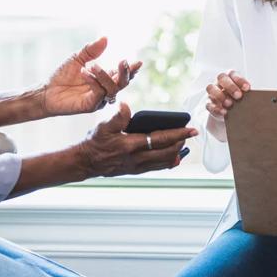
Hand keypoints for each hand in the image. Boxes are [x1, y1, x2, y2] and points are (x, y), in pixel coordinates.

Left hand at [42, 37, 142, 117]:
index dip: (131, 69)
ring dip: (104, 75)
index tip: (138, 62)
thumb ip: (92, 50)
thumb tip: (105, 38)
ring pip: (112, 89)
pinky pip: (98, 94)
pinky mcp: (90, 106)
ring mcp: (98, 99)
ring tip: (92, 65)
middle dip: (126, 73)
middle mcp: (105, 90)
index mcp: (105, 78)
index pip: (123, 75)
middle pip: (122, 83)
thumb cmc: (63, 76)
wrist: (47, 91)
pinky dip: (93, 81)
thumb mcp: (78, 58)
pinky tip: (84, 72)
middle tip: (123, 61)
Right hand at [72, 103, 196, 177]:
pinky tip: (173, 158)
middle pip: (167, 151)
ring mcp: (137, 166)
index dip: (178, 134)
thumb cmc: (94, 142)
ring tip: (184, 144)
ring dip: (176, 153)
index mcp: (131, 145)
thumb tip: (127, 105)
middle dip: (181, 143)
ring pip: (164, 161)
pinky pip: (156, 167)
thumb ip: (117, 116)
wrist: (85, 163)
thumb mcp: (103, 126)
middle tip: (190, 135)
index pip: (161, 139)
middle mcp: (137, 158)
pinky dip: (167, 162)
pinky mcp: (135, 171)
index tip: (191, 130)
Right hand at [205, 70, 250, 120]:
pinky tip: (224, 112)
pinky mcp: (208, 103)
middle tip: (239, 96)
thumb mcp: (244, 95)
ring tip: (230, 104)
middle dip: (230, 86)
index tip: (247, 88)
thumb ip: (248, 93)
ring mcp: (212, 92)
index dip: (240, 80)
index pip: (233, 74)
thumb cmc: (239, 100)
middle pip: (221, 77)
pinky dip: (216, 108)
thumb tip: (258, 97)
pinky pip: (208, 104)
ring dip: (220, 96)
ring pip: (211, 88)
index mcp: (230, 77)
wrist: (229, 112)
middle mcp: (220, 82)